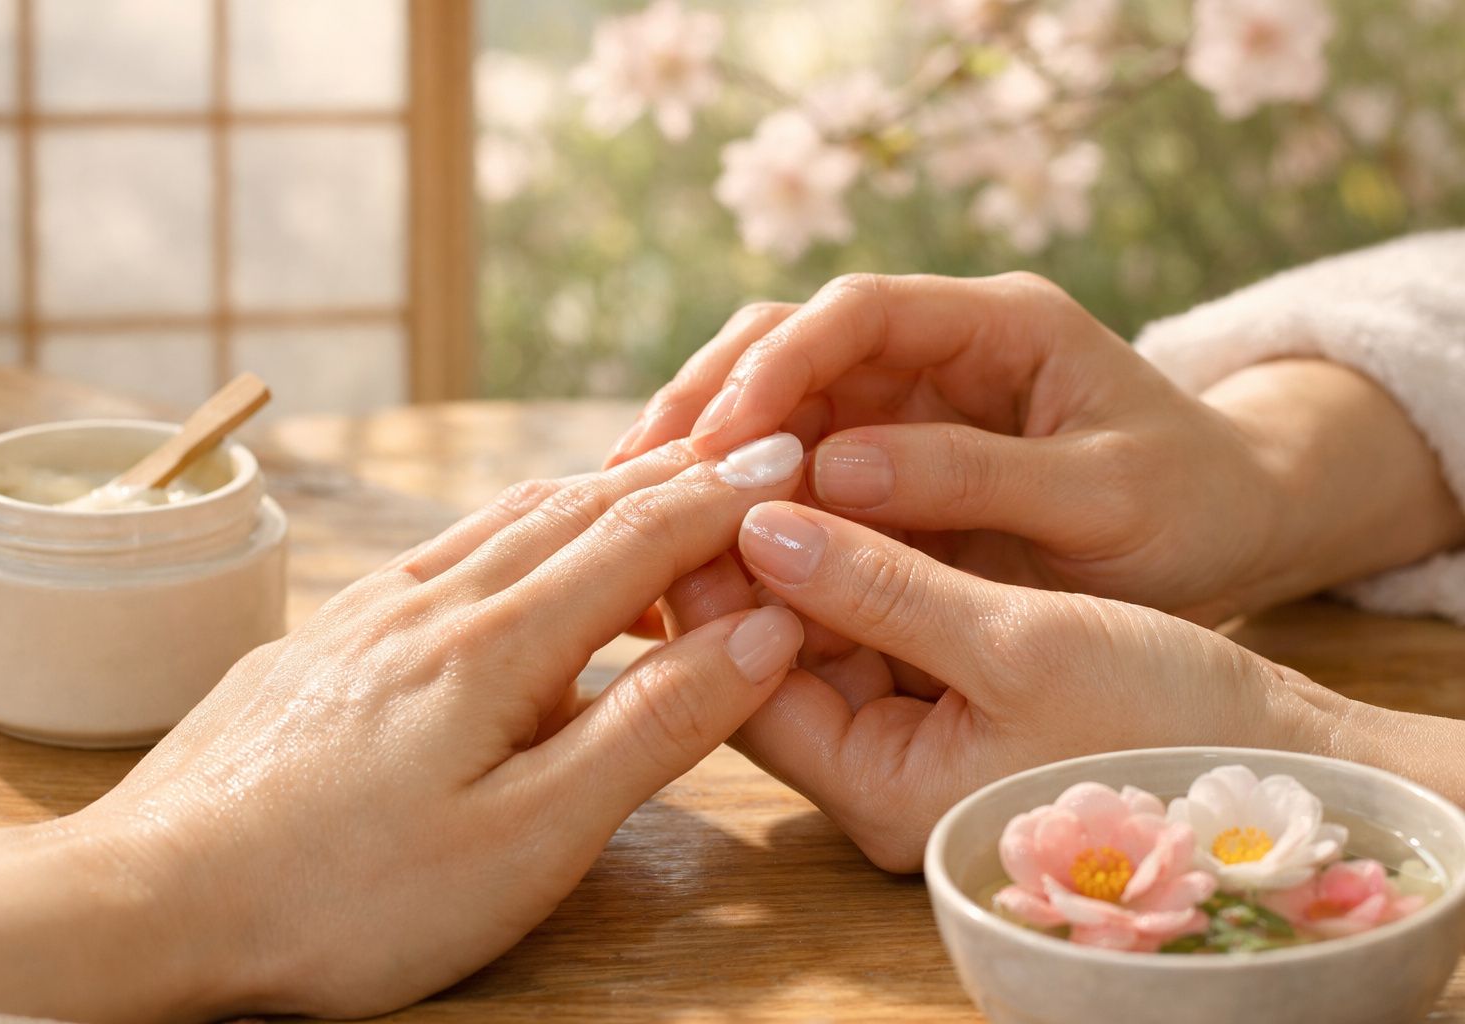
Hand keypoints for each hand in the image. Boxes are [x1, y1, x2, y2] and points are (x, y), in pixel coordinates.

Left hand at [0, 435, 808, 1021]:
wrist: (153, 899)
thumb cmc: (347, 895)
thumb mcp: (530, 838)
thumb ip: (649, 728)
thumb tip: (757, 629)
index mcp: (500, 643)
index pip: (642, 535)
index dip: (725, 495)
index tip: (791, 463)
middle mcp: (436, 599)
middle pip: (579, 506)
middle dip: (673, 478)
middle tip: (744, 458)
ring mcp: (373, 609)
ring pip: (510, 516)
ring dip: (598, 493)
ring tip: (654, 489)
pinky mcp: (331, 634)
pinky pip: (451, 547)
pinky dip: (521, 527)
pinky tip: (520, 553)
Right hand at [611, 274, 1463, 623]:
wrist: (1231, 532)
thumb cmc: (1190, 508)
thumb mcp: (1105, 498)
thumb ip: (975, 477)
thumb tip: (831, 472)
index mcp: (998, 324)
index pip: (859, 311)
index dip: (779, 365)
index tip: (720, 437)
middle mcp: (936, 350)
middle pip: (788, 343)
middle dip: (707, 400)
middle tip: (636, 474)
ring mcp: (907, 402)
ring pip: (774, 402)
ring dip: (702, 450)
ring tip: (634, 509)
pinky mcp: (891, 460)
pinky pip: (795, 465)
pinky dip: (739, 498)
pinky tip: (689, 542)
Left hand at [662, 498, 1359, 872]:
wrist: (1271, 761)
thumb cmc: (1163, 719)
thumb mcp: (1018, 642)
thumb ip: (881, 584)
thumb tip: (761, 521)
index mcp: (881, 793)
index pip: (744, 685)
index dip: (711, 578)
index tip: (699, 476)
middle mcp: (875, 781)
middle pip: (762, 662)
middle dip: (741, 559)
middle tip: (720, 451)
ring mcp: (905, 747)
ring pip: (809, 638)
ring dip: (791, 550)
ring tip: (765, 451)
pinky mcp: (936, 709)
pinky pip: (861, 632)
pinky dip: (847, 564)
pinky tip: (830, 488)